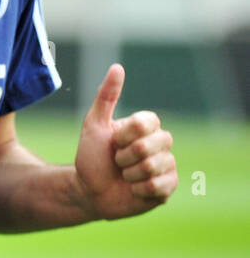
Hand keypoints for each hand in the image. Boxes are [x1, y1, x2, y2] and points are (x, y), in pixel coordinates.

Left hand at [75, 64, 176, 219]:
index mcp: (146, 126)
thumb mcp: (94, 124)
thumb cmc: (92, 156)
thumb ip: (106, 96)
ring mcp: (167, 165)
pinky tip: (133, 188)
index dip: (125, 135)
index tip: (114, 141)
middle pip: (149, 146)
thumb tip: (117, 67)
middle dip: (124, 156)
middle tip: (117, 161)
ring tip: (124, 175)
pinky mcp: (168, 187)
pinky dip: (137, 189)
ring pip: (152, 167)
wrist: (89, 191)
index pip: (146, 122)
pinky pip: (157, 186)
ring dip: (129, 174)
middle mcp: (161, 144)